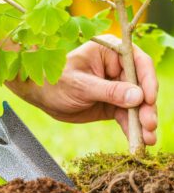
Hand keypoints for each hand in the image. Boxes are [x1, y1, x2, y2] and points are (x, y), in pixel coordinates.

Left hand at [8, 36, 157, 144]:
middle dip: (146, 107)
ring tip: (147, 139)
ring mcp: (116, 87)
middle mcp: (117, 68)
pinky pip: (126, 115)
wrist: (42, 96)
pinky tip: (138, 140)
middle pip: (141, 86)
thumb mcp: (80, 86)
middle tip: (149, 125)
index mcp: (109, 52)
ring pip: (136, 104)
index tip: (149, 100)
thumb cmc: (56, 82)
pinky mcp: (112, 104)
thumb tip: (139, 97)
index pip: (137, 62)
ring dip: (142, 121)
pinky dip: (132, 127)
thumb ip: (108, 91)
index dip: (147, 81)